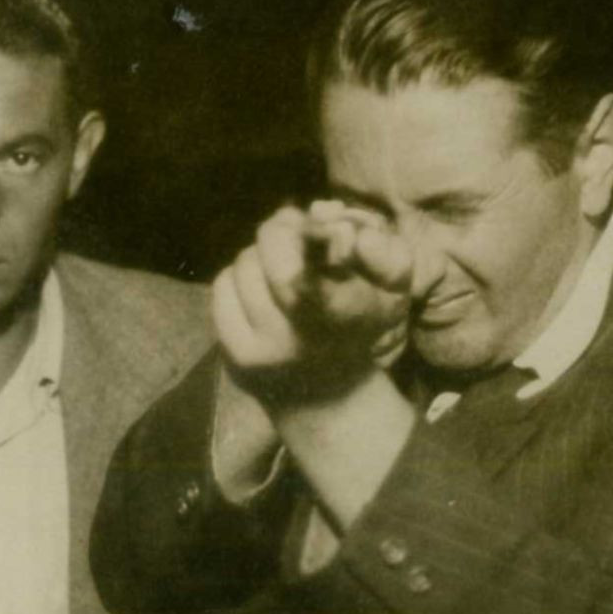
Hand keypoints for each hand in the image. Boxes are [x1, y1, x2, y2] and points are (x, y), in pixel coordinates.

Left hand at [212, 202, 412, 405]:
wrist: (328, 397)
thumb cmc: (359, 324)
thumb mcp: (390, 290)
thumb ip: (380, 252)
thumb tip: (329, 216)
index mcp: (343, 316)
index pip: (299, 270)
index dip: (296, 234)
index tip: (307, 228)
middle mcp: (300, 337)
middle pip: (270, 248)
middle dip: (279, 231)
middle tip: (292, 233)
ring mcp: (263, 350)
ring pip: (244, 264)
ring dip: (260, 256)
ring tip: (279, 272)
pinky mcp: (235, 357)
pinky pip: (223, 288)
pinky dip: (237, 280)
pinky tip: (258, 294)